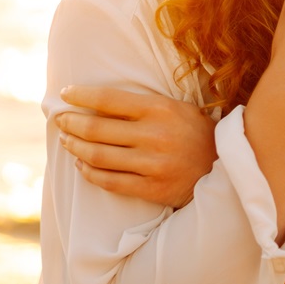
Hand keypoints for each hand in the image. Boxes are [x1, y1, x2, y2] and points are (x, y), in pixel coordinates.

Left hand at [55, 86, 217, 208]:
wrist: (224, 169)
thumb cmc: (194, 133)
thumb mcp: (175, 108)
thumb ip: (141, 104)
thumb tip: (96, 101)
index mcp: (160, 109)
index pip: (107, 99)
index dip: (80, 96)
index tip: (65, 94)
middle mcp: (155, 136)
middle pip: (96, 129)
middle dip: (70, 123)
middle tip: (60, 120)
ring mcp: (153, 165)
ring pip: (98, 156)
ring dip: (75, 147)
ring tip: (66, 141)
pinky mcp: (152, 189)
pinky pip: (110, 182)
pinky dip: (89, 172)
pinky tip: (82, 165)